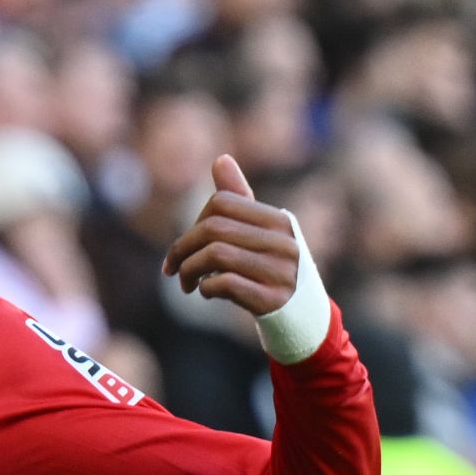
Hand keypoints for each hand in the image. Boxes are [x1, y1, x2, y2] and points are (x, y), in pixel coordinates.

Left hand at [161, 154, 299, 317]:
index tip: (184, 246)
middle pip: (213, 228)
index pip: (222, 203)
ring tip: (187, 282)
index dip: (194, 223)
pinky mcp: (271, 299)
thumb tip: (220, 159)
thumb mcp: (259, 232)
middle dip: (182, 248)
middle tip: (173, 268)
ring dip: (189, 270)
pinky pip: (225, 283)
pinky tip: (207, 292)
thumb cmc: (272, 267)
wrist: (302, 315)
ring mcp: (279, 271)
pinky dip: (206, 287)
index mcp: (279, 220)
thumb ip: (239, 199)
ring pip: (215, 255)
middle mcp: (282, 242)